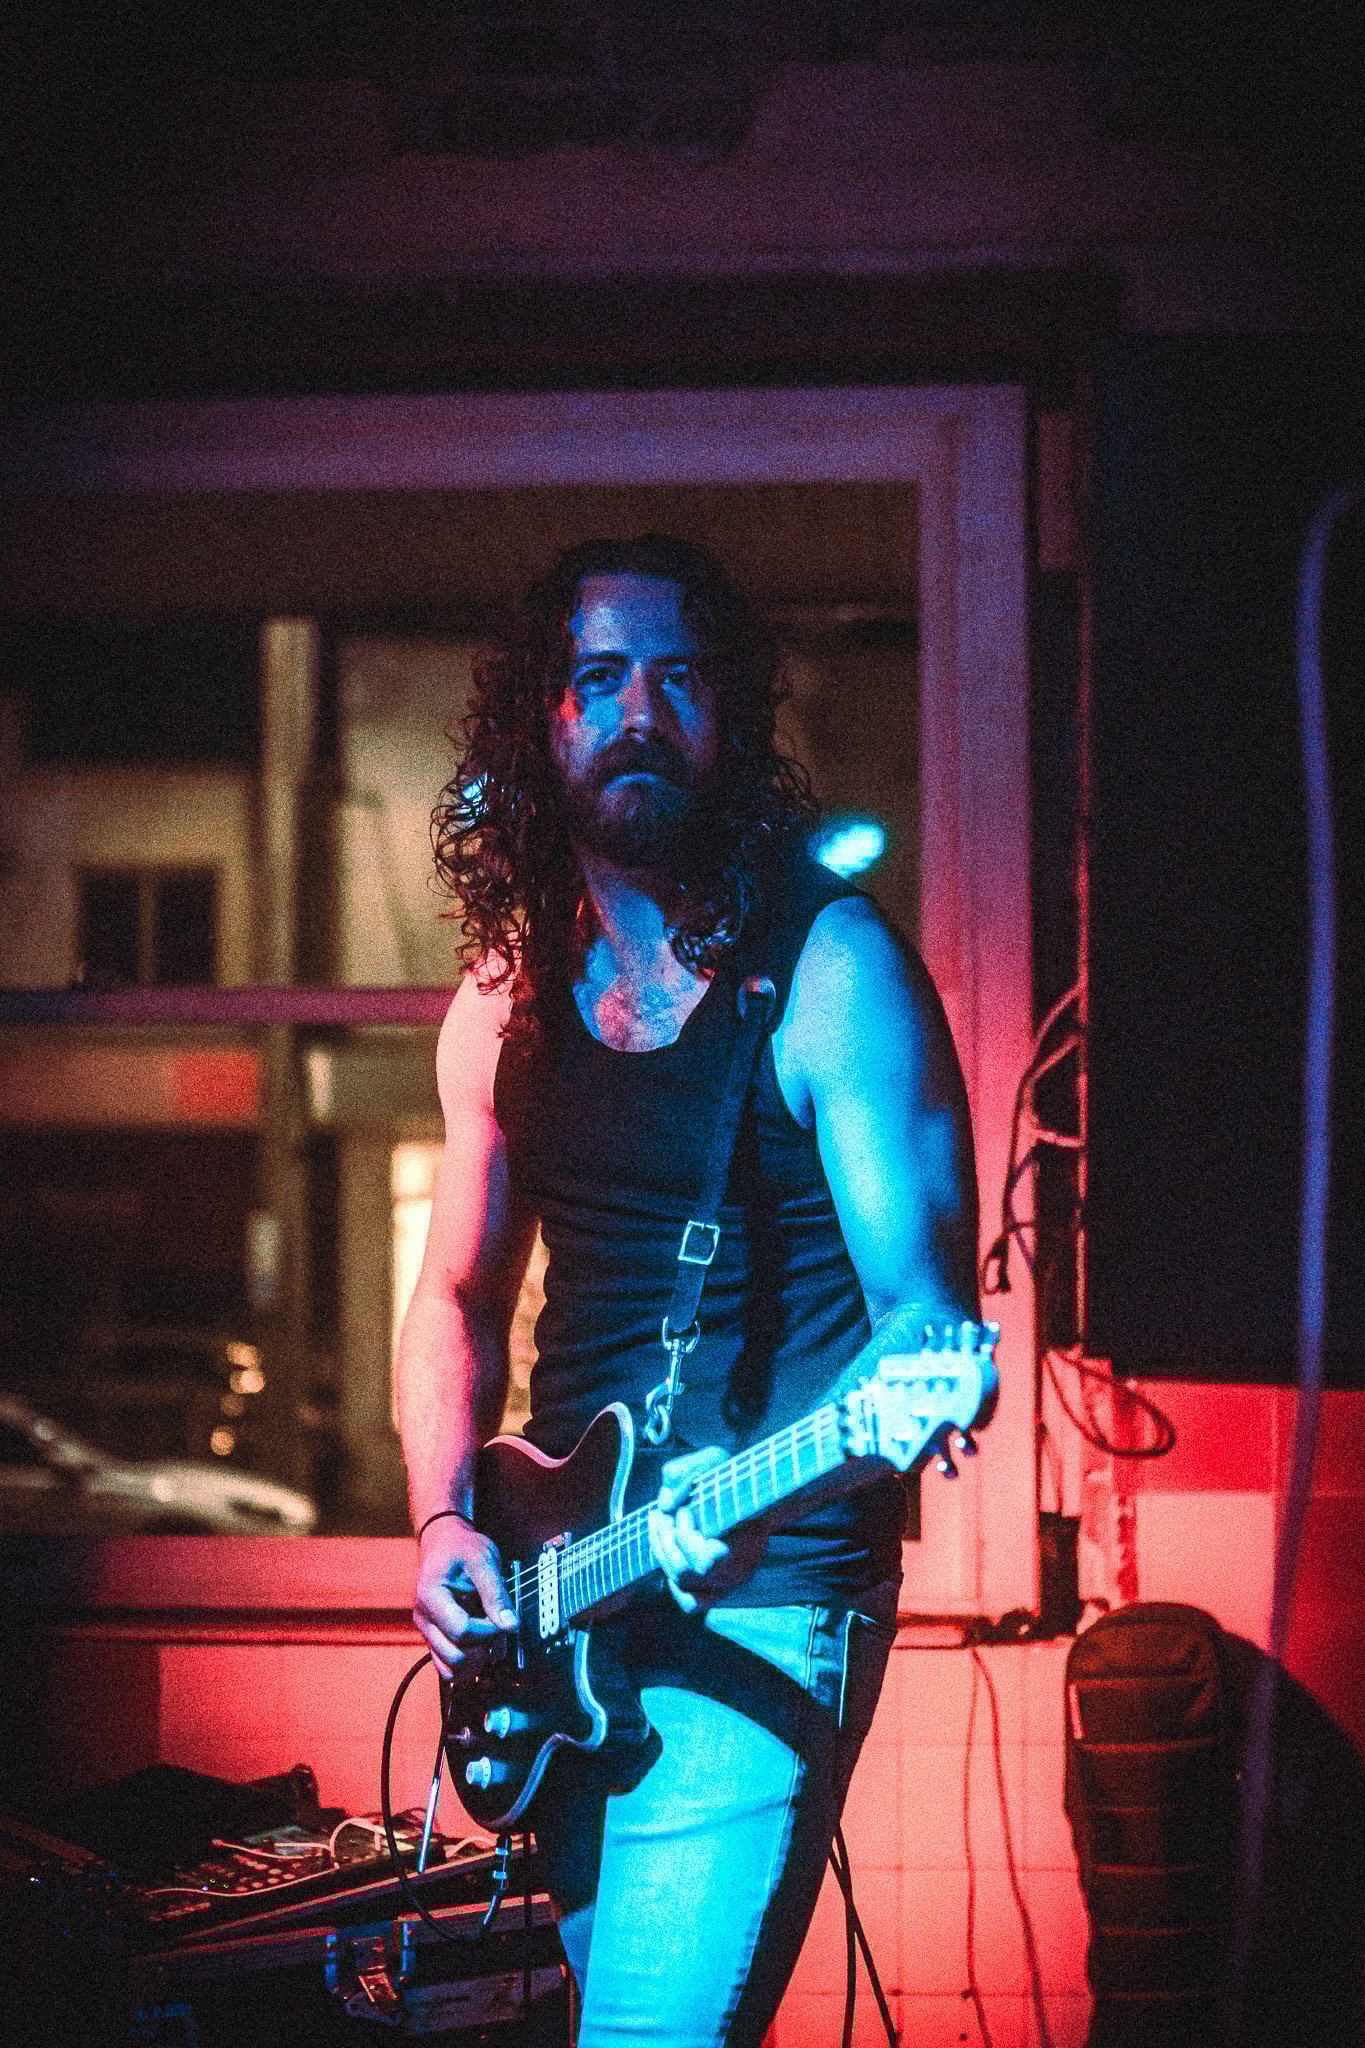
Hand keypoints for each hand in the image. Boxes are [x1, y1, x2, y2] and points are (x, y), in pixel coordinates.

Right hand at [413, 1513, 518, 1678]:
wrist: (445, 1543)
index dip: (489, 1630)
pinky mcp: (434, 1638)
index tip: (502, 1617)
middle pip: (455, 1655)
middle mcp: (424, 1618)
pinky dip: (467, 1665)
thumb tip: (510, 1625)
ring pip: (450, 1668)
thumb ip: (496, 1593)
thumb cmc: (461, 1548)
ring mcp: (427, 1631)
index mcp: (430, 1596)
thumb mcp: (483, 1559)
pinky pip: (447, 1666)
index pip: (461, 1630)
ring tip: (491, 1639)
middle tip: (498, 1628)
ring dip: (476, 1661)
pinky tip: (482, 1648)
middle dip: (484, 1647)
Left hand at [647, 1446, 733, 1612]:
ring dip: (663, 1551)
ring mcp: (728, 1584)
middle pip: (684, 1573)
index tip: (686, 1511)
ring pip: (682, 1584)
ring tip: (664, 1522)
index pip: (707, 1562)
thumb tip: (664, 1503)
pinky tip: (668, 1549)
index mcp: (745, 1544)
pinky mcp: (718, 1589)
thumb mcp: (713, 1458)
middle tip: (672, 1513)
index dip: (685, 1537)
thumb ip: (686, 1471)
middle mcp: (738, 1572)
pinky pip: (690, 1601)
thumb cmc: (734, 1476)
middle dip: (668, 1539)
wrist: (754, 1492)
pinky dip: (674, 1580)